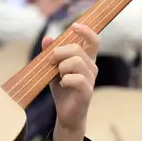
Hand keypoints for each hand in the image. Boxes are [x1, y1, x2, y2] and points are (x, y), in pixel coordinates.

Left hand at [43, 23, 98, 140]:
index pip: (94, 40)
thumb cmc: (62, 90)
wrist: (65, 114)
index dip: (86, 31)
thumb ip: (51, 53)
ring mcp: (91, 79)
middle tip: (51, 62)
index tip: (74, 26)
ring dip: (61, 67)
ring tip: (58, 76)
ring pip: (75, 62)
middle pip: (77, 49)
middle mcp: (92, 67)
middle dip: (59, 52)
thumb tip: (47, 38)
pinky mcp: (87, 91)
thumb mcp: (53, 69)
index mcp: (86, 59)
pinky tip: (63, 85)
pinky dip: (65, 80)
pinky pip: (75, 78)